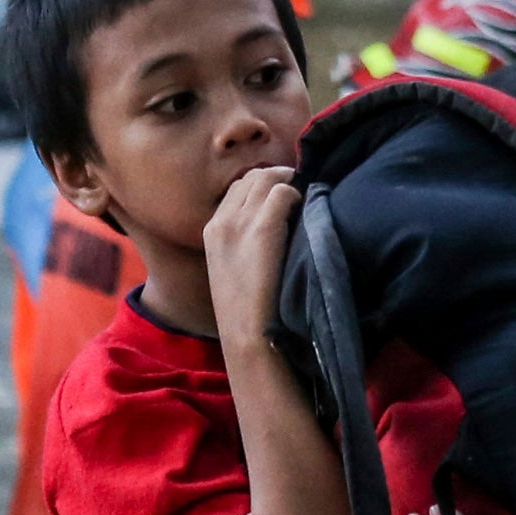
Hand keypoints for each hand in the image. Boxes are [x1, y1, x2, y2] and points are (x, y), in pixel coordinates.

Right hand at [203, 165, 299, 344]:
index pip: (235, 189)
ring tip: (302, 198)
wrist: (247, 336)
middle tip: (296, 189)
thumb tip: (270, 225)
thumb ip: (240, 243)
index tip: (279, 193)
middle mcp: (222, 222)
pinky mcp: (263, 230)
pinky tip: (305, 209)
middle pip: (250, 178)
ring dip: (286, 185)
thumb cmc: (246, 313)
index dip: (260, 186)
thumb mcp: (231, 270)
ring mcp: (241, 223)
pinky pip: (282, 193)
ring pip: (266, 179)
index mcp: (210, 231)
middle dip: (275, 178)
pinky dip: (296, 195)